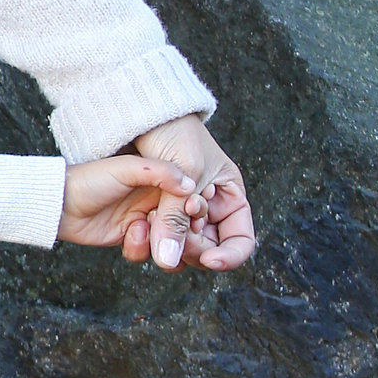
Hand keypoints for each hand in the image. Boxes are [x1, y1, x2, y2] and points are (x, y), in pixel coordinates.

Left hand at [59, 152, 210, 260]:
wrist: (58, 203)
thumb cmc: (90, 178)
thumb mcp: (127, 169)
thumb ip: (160, 172)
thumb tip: (190, 186)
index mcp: (164, 178)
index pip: (195, 198)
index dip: (198, 209)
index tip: (194, 210)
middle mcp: (159, 200)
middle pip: (188, 226)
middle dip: (185, 232)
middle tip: (177, 229)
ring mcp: (147, 220)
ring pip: (172, 244)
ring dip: (165, 241)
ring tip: (147, 226)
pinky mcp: (132, 238)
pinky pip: (149, 253)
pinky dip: (142, 246)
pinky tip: (130, 232)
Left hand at [129, 113, 254, 272]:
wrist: (136, 117)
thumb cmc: (174, 134)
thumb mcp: (185, 174)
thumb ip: (177, 218)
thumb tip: (170, 259)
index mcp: (228, 198)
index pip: (241, 240)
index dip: (230, 256)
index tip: (209, 260)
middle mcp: (206, 211)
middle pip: (208, 252)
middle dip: (191, 248)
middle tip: (170, 228)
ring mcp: (178, 216)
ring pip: (180, 252)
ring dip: (167, 244)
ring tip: (152, 216)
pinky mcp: (153, 219)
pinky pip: (155, 244)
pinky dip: (147, 241)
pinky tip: (138, 222)